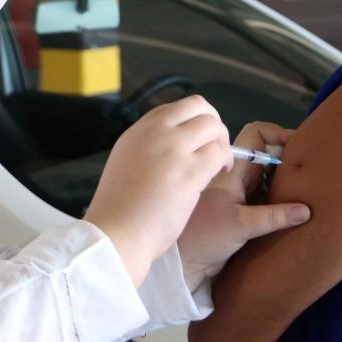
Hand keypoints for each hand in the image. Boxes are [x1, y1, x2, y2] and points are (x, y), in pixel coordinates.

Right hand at [84, 95, 231, 287]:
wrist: (115, 234)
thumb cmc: (119, 209)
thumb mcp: (126, 161)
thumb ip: (149, 146)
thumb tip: (176, 142)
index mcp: (139, 130)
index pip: (177, 108)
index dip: (195, 121)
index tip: (199, 140)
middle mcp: (156, 132)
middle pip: (199, 107)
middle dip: (214, 124)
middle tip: (216, 147)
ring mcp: (173, 149)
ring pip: (213, 126)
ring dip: (222, 142)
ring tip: (220, 164)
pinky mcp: (189, 172)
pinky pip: (219, 153)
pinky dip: (226, 160)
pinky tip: (221, 174)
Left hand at [177, 122, 310, 290]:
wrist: (186, 263)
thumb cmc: (205, 237)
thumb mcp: (241, 226)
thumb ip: (274, 217)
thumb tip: (307, 209)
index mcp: (233, 168)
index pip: (256, 134)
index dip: (277, 133)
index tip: (299, 145)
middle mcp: (239, 174)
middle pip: (269, 153)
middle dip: (289, 157)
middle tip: (312, 169)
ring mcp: (242, 191)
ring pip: (270, 173)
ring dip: (287, 177)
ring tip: (310, 186)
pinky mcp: (245, 208)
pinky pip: (269, 192)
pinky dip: (283, 194)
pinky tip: (299, 203)